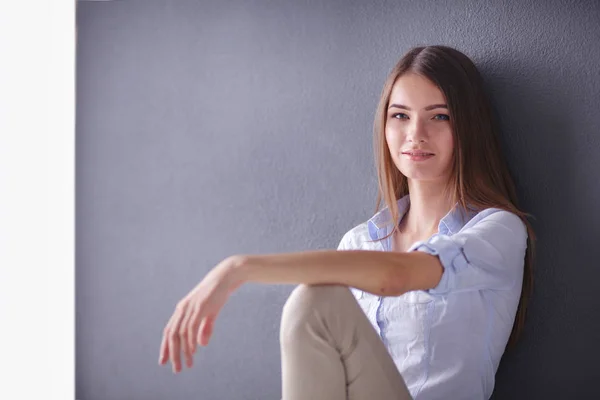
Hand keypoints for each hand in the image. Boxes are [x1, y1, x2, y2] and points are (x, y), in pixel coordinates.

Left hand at [158, 256, 243, 372]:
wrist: (228, 276)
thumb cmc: (219, 293)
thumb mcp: (210, 312)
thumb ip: (205, 327)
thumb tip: (201, 345)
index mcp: (182, 309)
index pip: (169, 331)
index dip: (165, 347)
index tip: (164, 362)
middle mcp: (183, 308)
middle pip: (171, 335)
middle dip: (172, 354)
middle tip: (176, 369)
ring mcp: (191, 307)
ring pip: (181, 334)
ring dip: (183, 351)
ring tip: (187, 364)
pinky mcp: (200, 307)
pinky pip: (191, 327)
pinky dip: (191, 341)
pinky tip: (193, 352)